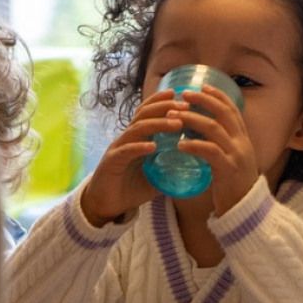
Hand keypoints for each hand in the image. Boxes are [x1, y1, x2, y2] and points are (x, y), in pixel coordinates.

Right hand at [81, 89, 185, 226]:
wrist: (105, 204)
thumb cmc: (131, 188)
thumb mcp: (156, 177)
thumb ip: (172, 168)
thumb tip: (197, 167)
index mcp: (137, 138)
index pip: (149, 112)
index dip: (163, 102)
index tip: (184, 98)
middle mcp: (127, 138)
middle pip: (144, 114)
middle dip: (165, 107)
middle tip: (185, 106)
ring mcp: (118, 148)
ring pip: (137, 129)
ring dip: (158, 124)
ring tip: (176, 124)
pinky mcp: (111, 162)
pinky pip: (126, 150)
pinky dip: (139, 147)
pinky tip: (153, 147)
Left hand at [174, 85, 258, 215]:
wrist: (247, 213)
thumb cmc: (234, 188)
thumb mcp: (232, 161)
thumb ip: (221, 146)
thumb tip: (201, 133)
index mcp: (244, 140)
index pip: (233, 110)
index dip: (218, 96)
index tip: (202, 86)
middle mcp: (243, 144)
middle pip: (224, 113)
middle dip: (203, 100)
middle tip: (184, 94)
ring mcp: (237, 156)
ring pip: (214, 128)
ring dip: (192, 119)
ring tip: (174, 116)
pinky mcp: (229, 170)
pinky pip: (210, 151)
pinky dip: (194, 144)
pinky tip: (180, 144)